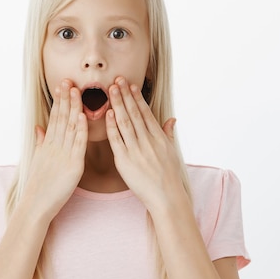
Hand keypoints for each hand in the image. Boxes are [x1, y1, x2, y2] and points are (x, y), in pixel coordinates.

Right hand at [23, 79, 87, 220]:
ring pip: (69, 126)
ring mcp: (63, 154)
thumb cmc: (38, 185)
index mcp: (47, 144)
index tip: (62, 85)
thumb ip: (40, 142)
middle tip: (68, 79)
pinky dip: (80, 129)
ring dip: (73, 107)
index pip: (55, 117)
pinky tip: (82, 115)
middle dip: (65, 98)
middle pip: (61, 117)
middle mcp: (54, 146)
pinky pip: (77, 144)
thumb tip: (38, 128)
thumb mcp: (38, 160)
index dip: (59, 100)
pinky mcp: (72, 165)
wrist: (36, 204)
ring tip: (76, 90)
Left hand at [105, 77, 187, 211]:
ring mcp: (136, 150)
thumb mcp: (171, 152)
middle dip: (124, 95)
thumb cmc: (168, 176)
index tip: (130, 84)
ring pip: (125, 123)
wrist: (166, 198)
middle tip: (117, 80)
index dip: (137, 97)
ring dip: (117, 104)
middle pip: (134, 114)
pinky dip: (112, 126)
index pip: (145, 113)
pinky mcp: (125, 161)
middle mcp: (148, 141)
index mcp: (158, 138)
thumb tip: (171, 119)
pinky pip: (117, 140)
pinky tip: (108, 114)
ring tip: (110, 90)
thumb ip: (168, 134)